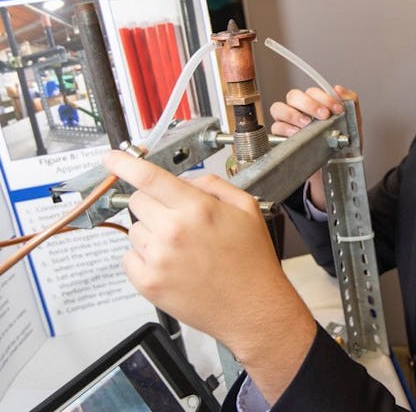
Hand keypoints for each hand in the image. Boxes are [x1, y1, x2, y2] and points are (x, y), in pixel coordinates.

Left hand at [103, 151, 315, 401]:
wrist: (252, 307)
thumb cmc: (251, 261)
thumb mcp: (246, 209)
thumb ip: (214, 185)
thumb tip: (185, 180)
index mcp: (197, 208)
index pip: (149, 177)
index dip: (124, 164)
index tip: (112, 159)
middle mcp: (173, 231)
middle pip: (137, 202)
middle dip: (153, 204)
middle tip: (177, 220)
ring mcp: (157, 259)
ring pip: (134, 230)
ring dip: (151, 233)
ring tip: (181, 249)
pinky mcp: (148, 283)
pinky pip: (129, 258)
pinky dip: (144, 258)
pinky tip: (172, 265)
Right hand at [269, 85, 358, 208]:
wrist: (333, 166)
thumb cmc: (339, 143)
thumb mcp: (351, 123)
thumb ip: (350, 102)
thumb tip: (340, 89)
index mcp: (315, 104)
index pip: (313, 92)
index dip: (325, 97)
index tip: (337, 109)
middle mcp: (299, 110)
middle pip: (294, 96)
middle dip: (309, 104)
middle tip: (323, 115)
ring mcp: (287, 122)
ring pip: (279, 108)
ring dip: (293, 114)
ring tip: (307, 123)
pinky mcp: (280, 136)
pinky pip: (276, 127)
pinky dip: (285, 128)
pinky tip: (297, 134)